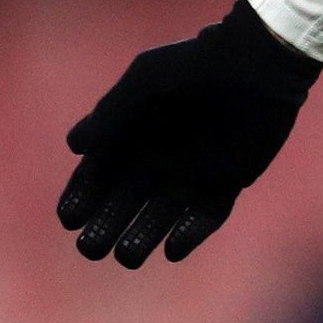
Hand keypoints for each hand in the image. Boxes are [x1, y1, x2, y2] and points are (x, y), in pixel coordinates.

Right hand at [57, 0, 320, 268]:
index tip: (70, 217)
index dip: (80, 198)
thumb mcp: (144, 82)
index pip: (95, 176)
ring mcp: (190, 175)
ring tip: (126, 256)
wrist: (253, 65)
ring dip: (141, 239)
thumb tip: (75, 146)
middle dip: (104, 227)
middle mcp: (155, 161)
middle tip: (91, 248)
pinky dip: (190, 235)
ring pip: (159, 218)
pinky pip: (205, 217)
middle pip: (122, 205)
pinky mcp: (225, 183)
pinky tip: (172, 249)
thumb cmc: (192, 68)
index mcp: (129, 136)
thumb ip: (111, 113)